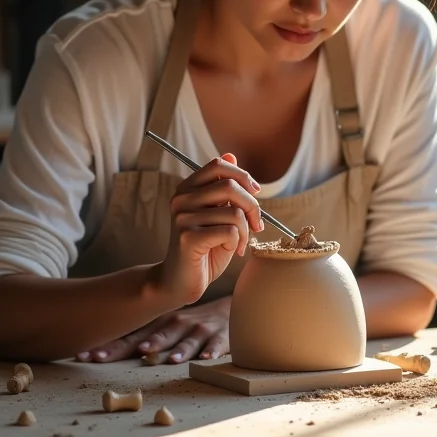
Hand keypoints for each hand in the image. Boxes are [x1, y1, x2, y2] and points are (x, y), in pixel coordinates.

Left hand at [76, 297, 231, 362]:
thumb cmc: (190, 324)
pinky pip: (216, 343)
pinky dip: (212, 350)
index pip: (131, 335)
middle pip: (151, 337)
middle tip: (106, 358)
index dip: (109, 346)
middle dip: (130, 348)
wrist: (228, 310)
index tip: (85, 356)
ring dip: (175, 348)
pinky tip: (207, 357)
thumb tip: (104, 351)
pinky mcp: (220, 335)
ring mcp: (198, 329)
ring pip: (185, 339)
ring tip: (167, 359)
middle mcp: (176, 323)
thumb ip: (142, 336)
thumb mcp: (165, 326)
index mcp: (159, 323)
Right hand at [153, 152, 262, 305]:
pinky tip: (230, 251)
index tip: (255, 192)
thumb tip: (231, 154)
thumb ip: (224, 188)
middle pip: (230, 186)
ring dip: (245, 231)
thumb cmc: (204, 248)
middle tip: (256, 225)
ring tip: (239, 243)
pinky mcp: (188, 238)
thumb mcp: (218, 214)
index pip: (219, 165)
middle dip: (252, 206)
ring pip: (234, 212)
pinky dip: (237, 242)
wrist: (180, 282)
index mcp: (187, 188)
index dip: (243, 176)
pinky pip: (229, 231)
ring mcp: (182, 218)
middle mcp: (181, 198)